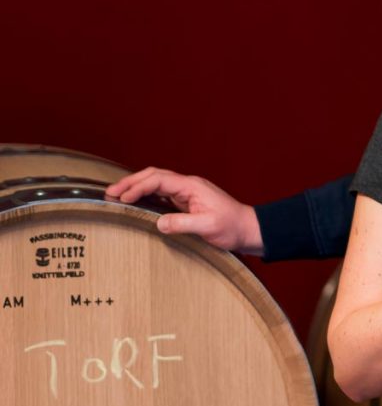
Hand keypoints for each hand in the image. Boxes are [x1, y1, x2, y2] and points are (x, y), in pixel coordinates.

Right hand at [105, 167, 262, 253]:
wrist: (248, 230)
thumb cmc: (232, 227)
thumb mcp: (208, 226)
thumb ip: (183, 223)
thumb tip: (158, 223)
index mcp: (192, 186)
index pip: (159, 180)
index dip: (138, 187)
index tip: (122, 197)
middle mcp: (188, 186)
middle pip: (155, 176)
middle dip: (132, 182)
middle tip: (110, 192)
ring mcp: (187, 193)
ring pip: (157, 183)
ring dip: (137, 186)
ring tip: (116, 195)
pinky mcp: (187, 202)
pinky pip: (162, 194)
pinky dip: (146, 195)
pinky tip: (135, 202)